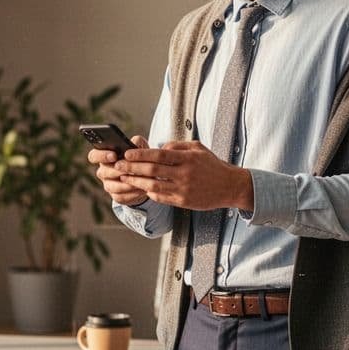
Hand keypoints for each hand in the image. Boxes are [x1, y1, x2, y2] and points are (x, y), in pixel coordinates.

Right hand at [88, 134, 150, 205]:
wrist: (148, 176)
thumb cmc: (140, 158)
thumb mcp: (140, 147)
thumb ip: (136, 142)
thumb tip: (134, 143)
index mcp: (104, 157)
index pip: (94, 156)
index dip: (101, 156)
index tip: (114, 155)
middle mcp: (103, 171)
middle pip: (103, 172)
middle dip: (116, 171)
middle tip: (129, 169)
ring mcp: (108, 184)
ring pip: (111, 186)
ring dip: (125, 183)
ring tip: (138, 180)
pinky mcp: (116, 196)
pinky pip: (120, 196)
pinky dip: (131, 193)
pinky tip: (141, 189)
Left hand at [115, 141, 253, 211]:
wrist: (229, 186)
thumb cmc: (211, 165)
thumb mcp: (197, 148)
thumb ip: (176, 146)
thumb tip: (158, 148)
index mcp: (187, 159)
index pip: (158, 155)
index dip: (140, 154)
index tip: (127, 153)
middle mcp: (184, 174)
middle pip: (152, 170)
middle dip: (132, 167)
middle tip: (119, 165)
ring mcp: (183, 190)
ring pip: (153, 186)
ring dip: (136, 181)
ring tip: (124, 177)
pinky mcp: (183, 202)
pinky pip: (161, 197)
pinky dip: (149, 192)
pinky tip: (141, 187)